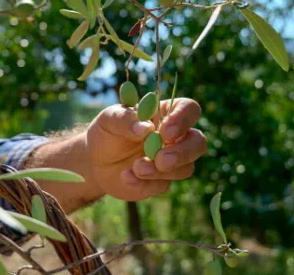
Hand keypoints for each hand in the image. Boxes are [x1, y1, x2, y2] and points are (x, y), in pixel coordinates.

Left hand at [86, 98, 206, 201]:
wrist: (95, 161)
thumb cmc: (106, 132)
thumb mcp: (108, 119)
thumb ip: (124, 120)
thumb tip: (145, 129)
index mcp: (165, 114)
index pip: (190, 109)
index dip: (184, 119)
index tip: (165, 132)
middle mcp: (175, 137)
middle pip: (198, 142)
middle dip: (183, 153)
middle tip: (161, 159)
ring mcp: (171, 161)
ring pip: (186, 168)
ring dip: (161, 171)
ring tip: (136, 167)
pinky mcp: (162, 182)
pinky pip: (163, 185)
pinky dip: (144, 183)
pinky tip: (126, 177)